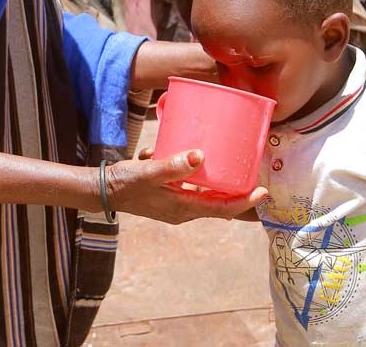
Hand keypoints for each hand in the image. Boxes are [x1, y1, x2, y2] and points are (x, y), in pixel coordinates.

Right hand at [105, 149, 266, 224]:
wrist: (102, 190)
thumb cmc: (125, 182)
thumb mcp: (149, 172)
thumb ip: (174, 165)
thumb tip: (200, 156)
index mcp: (183, 208)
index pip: (222, 208)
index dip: (244, 201)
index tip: (263, 191)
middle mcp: (182, 210)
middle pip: (218, 204)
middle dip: (236, 192)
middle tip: (252, 174)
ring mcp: (175, 204)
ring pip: (204, 195)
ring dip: (215, 182)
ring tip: (227, 162)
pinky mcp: (167, 196)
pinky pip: (189, 187)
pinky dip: (192, 175)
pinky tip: (182, 155)